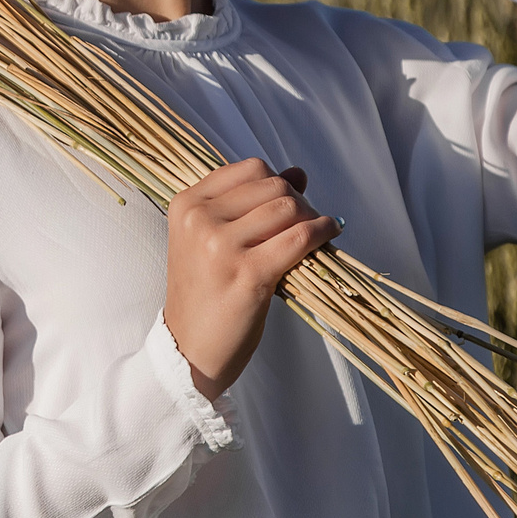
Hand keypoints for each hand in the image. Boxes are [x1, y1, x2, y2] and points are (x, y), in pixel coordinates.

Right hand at [162, 159, 342, 400]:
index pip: (249, 169)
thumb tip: (298, 172)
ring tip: (316, 234)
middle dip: (299, 201)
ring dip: (312, 218)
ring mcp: (220, 245)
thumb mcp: (214, 241)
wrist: (189, 348)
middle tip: (307, 224)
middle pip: (273, 186)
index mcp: (186, 205)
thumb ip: (252, 203)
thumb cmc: (205, 295)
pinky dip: (323, 233)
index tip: (288, 205)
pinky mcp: (248, 273)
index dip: (278, 183)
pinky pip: (301, 237)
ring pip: (289, 207)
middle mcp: (199, 219)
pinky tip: (330, 236)